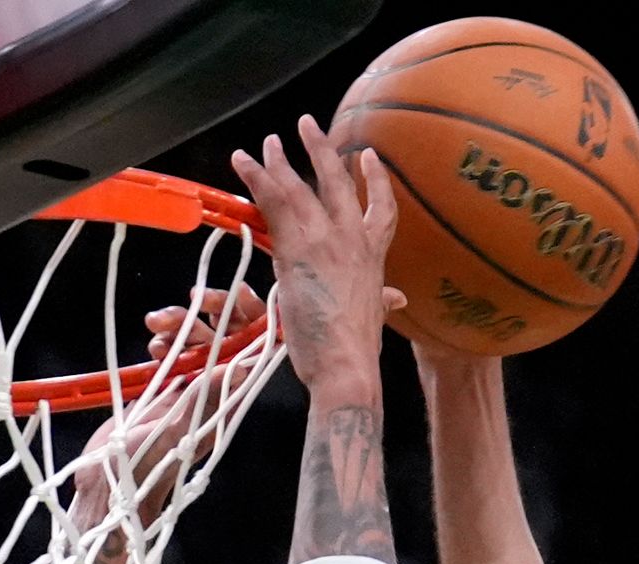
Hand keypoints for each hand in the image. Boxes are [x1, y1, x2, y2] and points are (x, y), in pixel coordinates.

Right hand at [68, 286, 268, 532]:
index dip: (252, 318)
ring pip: (199, 341)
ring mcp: (192, 391)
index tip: (232, 295)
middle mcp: (216, 393)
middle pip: (229, 337)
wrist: (112, 487)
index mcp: (228, 402)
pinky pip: (177, 353)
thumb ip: (209, 395)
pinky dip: (166, 341)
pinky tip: (152, 345)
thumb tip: (248, 363)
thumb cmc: (145, 466)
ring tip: (155, 325)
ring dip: (181, 324)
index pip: (255, 350)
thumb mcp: (179, 428)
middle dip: (210, 314)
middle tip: (187, 302)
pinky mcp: (169, 390)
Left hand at [233, 117, 395, 398]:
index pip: (382, 208)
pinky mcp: (295, 248)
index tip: (369, 156)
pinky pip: (273, 202)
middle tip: (306, 123)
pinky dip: (255, 178)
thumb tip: (396, 300)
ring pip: (299, 186)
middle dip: (321, 148)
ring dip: (278, 160)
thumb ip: (381, 300)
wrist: (345, 366)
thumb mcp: (374, 316)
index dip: (376, 179)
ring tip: (266, 142)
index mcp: (375, 256)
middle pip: (336, 181)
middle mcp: (353, 239)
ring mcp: (324, 240)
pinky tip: (242, 162)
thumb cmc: (357, 351)